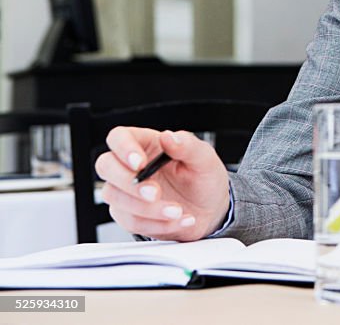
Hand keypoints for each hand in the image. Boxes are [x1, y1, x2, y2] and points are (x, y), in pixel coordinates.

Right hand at [95, 127, 230, 240]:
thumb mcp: (205, 160)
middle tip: (155, 193)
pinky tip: (180, 220)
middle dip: (128, 182)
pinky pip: (131, 222)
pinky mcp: (129, 215)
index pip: (119, 137)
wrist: (210, 210)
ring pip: (115, 198)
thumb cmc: (204, 179)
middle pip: (106, 166)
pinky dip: (157, 224)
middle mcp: (131, 167)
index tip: (140, 163)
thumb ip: (188, 146)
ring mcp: (126, 192)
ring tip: (178, 211)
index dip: (123, 148)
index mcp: (148, 144)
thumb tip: (168, 137)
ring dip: (147, 209)